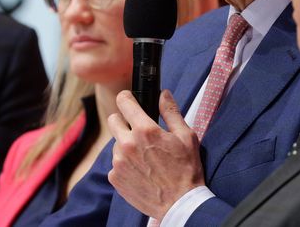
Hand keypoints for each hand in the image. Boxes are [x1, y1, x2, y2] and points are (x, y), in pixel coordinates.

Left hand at [108, 89, 204, 220]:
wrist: (179, 204)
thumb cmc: (186, 170)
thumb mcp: (186, 136)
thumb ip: (171, 112)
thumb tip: (163, 94)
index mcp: (145, 130)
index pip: (123, 101)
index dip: (127, 98)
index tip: (130, 100)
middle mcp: (127, 144)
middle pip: (113, 120)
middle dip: (124, 121)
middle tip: (139, 130)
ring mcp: (119, 162)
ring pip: (116, 143)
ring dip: (126, 145)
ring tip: (145, 156)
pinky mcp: (115, 178)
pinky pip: (116, 163)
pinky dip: (125, 164)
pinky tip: (141, 170)